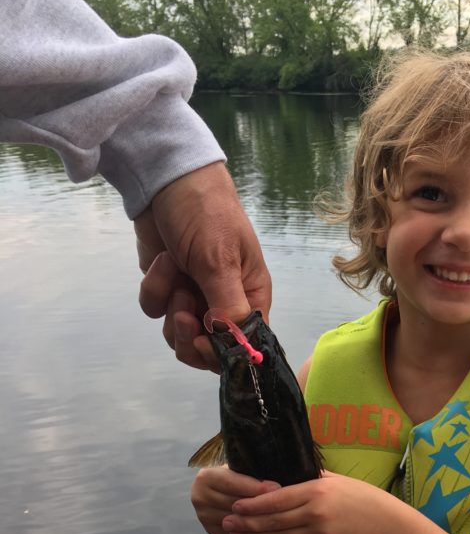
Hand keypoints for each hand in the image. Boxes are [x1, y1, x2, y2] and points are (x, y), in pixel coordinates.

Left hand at [135, 162, 271, 370]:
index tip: (204, 342)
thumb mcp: (220, 259)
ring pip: (179, 335)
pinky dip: (155, 290)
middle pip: (210, 350)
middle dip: (191, 337)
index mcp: (251, 297)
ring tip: (175, 277)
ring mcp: (194, 297)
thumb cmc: (206, 212)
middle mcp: (225, 302)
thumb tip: (235, 347)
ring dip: (171, 312)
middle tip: (181, 314)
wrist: (165, 180)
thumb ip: (228, 306)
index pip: (246, 345)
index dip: (224, 353)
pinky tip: (163, 263)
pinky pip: (156, 310)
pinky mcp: (166, 288)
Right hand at [191, 467, 278, 533]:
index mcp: (206, 476)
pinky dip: (249, 528)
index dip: (254, 486)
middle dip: (258, 503)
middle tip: (281, 503)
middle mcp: (199, 496)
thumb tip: (273, 478)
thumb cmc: (235, 478)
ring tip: (275, 513)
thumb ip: (248, 472)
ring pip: (235, 519)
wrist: (220, 493)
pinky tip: (264, 525)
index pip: (232, 482)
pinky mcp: (210, 530)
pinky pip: (234, 531)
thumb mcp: (238, 470)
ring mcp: (203, 515)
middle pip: (233, 502)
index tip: (275, 488)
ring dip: (255, 517)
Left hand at [221, 472, 387, 533]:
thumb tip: (280, 476)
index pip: (276, 499)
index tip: (235, 505)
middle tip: (225, 522)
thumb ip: (308, 479)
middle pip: (273, 520)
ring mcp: (318, 533)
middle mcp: (315, 513)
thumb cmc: (358, 496)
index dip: (253, 504)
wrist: (383, 522)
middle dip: (246, 522)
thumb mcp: (334, 479)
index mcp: (316, 491)